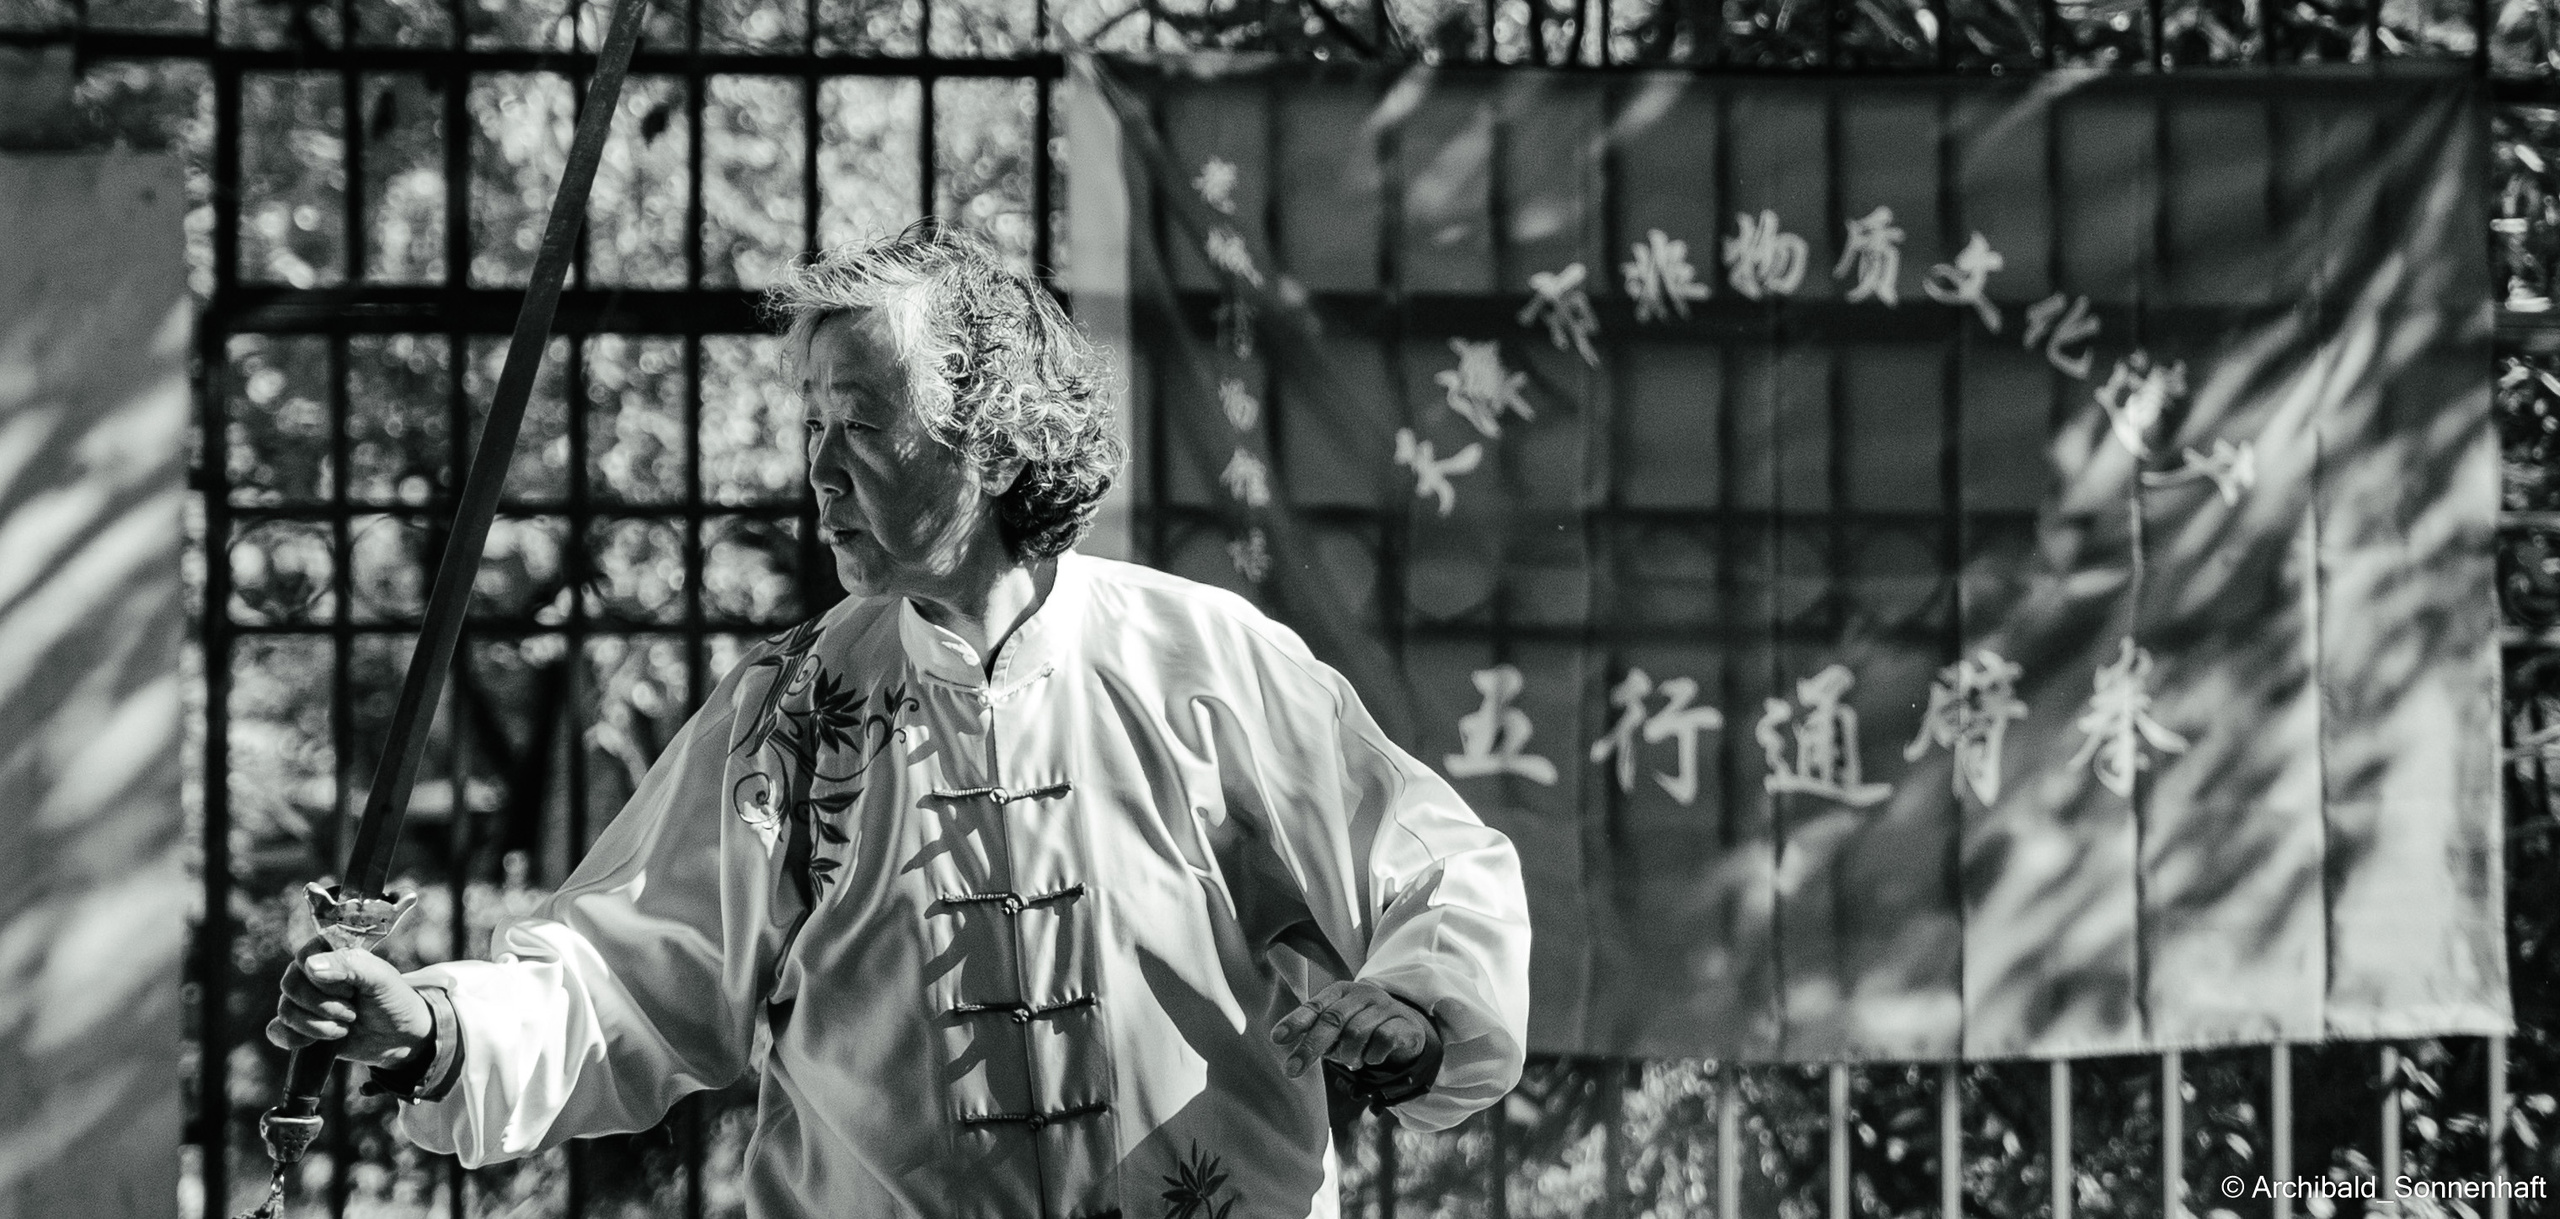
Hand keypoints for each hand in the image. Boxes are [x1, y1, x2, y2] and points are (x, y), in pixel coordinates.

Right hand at [266, 936, 432, 1069]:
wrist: (398, 1036)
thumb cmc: (392, 998)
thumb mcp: (380, 978)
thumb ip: (349, 965)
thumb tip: (310, 966)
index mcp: (328, 952)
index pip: (304, 958)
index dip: (326, 980)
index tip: (352, 988)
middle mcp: (308, 974)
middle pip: (290, 986)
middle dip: (325, 1005)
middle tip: (353, 1011)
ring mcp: (301, 1000)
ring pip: (285, 1011)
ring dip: (319, 1025)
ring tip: (346, 1024)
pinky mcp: (297, 1027)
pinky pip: (276, 1031)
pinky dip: (297, 1039)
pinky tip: (319, 1041)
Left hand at [1270, 981, 1433, 1079]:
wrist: (1406, 1028)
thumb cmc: (1362, 1027)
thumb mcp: (1339, 1027)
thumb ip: (1317, 1032)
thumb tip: (1291, 1051)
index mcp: (1340, 991)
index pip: (1314, 1006)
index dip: (1295, 1021)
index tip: (1277, 1038)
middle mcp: (1361, 994)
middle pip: (1332, 1020)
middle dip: (1310, 1047)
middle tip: (1292, 1070)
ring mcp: (1384, 1006)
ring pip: (1356, 1033)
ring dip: (1348, 1055)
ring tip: (1352, 1060)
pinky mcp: (1402, 1022)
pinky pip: (1381, 1041)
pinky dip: (1372, 1056)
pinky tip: (1371, 1058)